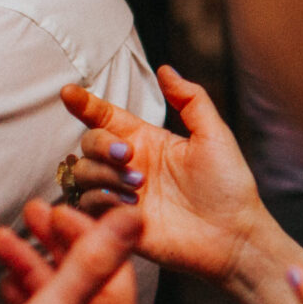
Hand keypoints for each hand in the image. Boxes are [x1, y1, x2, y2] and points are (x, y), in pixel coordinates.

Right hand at [0, 204, 143, 303]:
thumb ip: (93, 263)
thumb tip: (137, 216)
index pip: (115, 270)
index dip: (88, 233)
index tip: (57, 207)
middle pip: (87, 281)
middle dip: (56, 244)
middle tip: (30, 211)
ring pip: (58, 297)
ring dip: (32, 264)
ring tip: (0, 237)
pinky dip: (23, 293)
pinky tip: (2, 276)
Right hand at [60, 66, 267, 286]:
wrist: (234, 235)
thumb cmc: (228, 185)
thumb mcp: (214, 135)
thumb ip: (191, 100)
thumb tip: (165, 68)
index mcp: (147, 140)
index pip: (106, 116)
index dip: (85, 103)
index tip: (68, 92)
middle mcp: (128, 166)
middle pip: (89, 143)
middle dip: (101, 145)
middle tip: (129, 156)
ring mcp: (121, 194)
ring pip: (82, 173)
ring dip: (104, 174)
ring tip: (139, 186)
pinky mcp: (118, 222)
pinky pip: (88, 206)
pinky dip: (101, 200)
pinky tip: (131, 205)